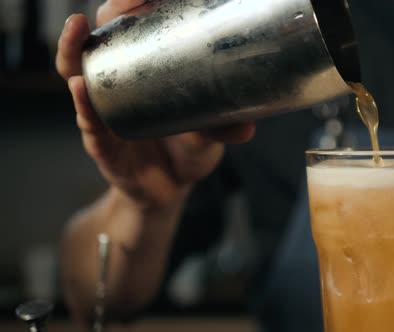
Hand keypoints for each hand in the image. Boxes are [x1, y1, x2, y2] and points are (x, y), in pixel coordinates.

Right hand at [56, 1, 254, 208]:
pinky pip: (89, 124)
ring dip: (75, 50)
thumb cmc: (187, 150)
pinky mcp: (102, 145)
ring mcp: (106, 114)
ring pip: (79, 75)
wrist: (172, 192)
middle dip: (107, 16)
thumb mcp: (207, 133)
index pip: (132, 30)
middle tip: (119, 3)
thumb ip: (223, 126)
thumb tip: (249, 124)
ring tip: (79, 29)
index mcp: (143, 75)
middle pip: (102, 42)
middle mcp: (118, 87)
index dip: (133, 8)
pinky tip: (81, 89)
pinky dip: (84, 106)